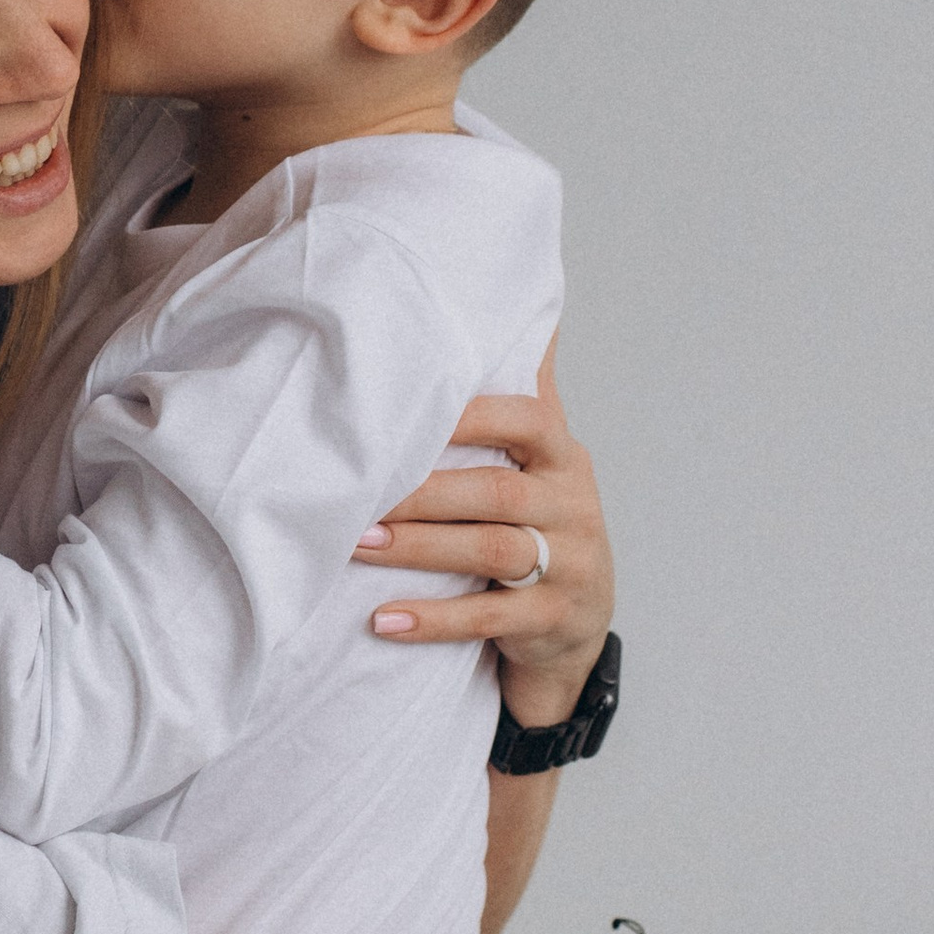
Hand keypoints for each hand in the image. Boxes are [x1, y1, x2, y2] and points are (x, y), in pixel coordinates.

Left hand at [353, 339, 613, 726]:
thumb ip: (518, 398)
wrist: (577, 627)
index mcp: (563, 458)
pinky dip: (433, 619)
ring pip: (490, 550)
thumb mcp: (540, 463)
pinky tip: (383, 620)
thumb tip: (516, 306)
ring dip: (417, 547)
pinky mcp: (552, 620)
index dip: (472, 414)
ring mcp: (570, 566)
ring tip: (356, 544)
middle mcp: (573, 506)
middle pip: (497, 490)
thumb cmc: (540, 527)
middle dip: (422, 490)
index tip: (407, 409)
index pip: (528, 419)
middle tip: (356, 489)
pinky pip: (488, 619)